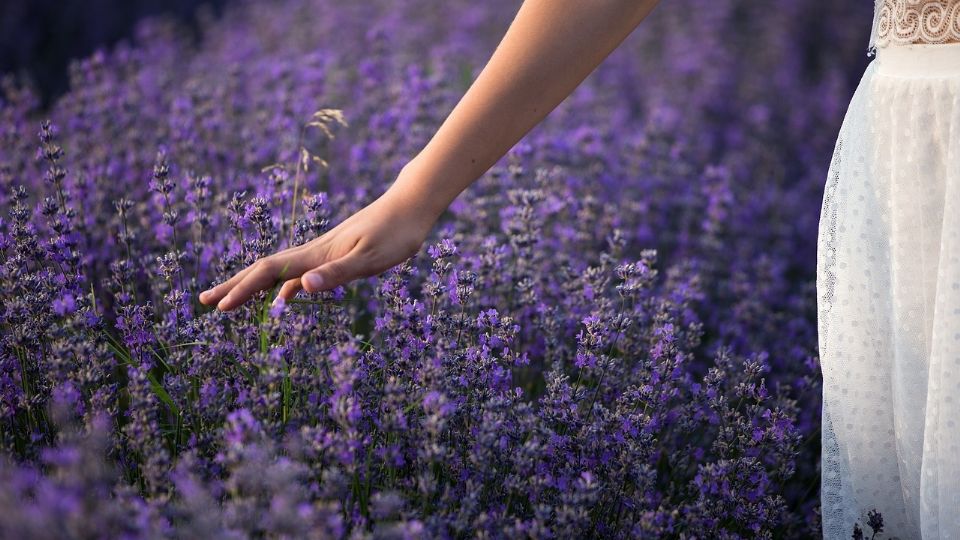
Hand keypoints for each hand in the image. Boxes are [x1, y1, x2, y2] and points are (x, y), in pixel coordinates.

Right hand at [198, 179, 437, 310]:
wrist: (412, 204)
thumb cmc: (397, 232)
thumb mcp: (371, 258)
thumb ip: (337, 273)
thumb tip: (301, 288)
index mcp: (317, 254)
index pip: (269, 273)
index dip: (242, 290)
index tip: (220, 308)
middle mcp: (315, 251)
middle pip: (264, 270)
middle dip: (234, 287)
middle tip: (205, 302)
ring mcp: (324, 252)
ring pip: (280, 272)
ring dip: (253, 286)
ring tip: (232, 301)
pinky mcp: (337, 253)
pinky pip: (300, 273)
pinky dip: (284, 287)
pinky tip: (284, 298)